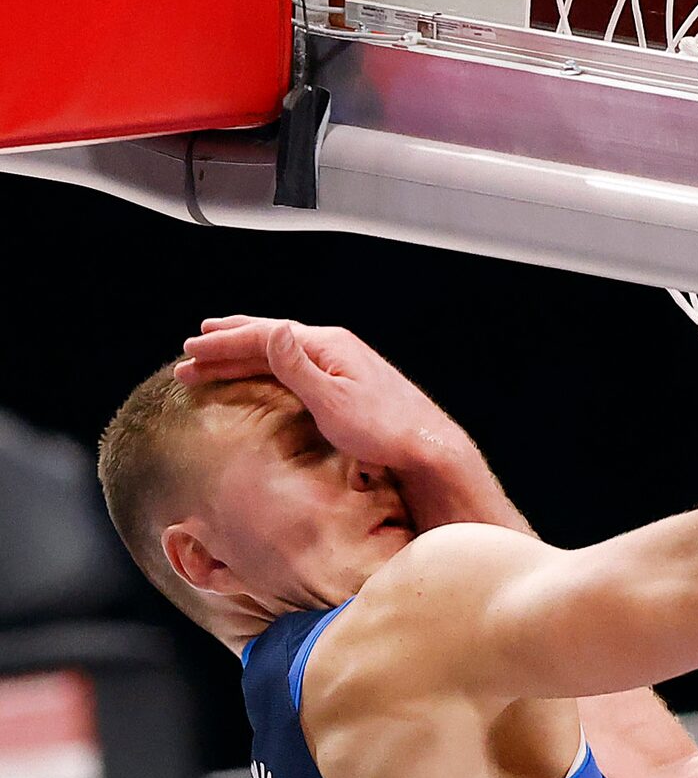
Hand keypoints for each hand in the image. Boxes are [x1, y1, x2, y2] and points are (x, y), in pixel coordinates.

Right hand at [175, 317, 460, 472]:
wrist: (426, 450)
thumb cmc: (384, 430)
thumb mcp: (333, 400)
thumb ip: (296, 366)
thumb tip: (270, 328)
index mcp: (327, 346)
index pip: (263, 337)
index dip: (224, 344)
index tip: (190, 351)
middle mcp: (333, 349)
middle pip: (268, 340)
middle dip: (227, 346)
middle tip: (190, 352)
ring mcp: (341, 366)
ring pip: (280, 355)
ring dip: (244, 358)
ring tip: (213, 360)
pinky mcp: (347, 385)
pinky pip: (294, 370)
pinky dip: (267, 371)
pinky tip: (259, 377)